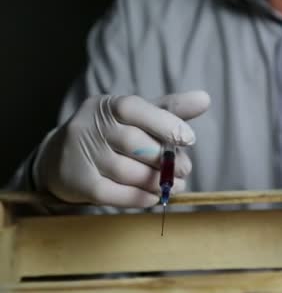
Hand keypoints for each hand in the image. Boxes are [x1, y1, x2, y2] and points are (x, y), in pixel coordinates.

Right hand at [34, 91, 210, 206]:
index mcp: (107, 106)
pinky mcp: (79, 182)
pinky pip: (114, 194)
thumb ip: (170, 109)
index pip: (135, 108)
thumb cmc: (112, 133)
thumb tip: (205, 98)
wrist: (60, 157)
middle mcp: (90, 127)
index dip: (165, 123)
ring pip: (127, 172)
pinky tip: (153, 197)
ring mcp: (82, 155)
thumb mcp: (137, 117)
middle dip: (166, 159)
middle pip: (135, 144)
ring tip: (175, 185)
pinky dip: (139, 197)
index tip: (190, 139)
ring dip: (156, 182)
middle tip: (185, 169)